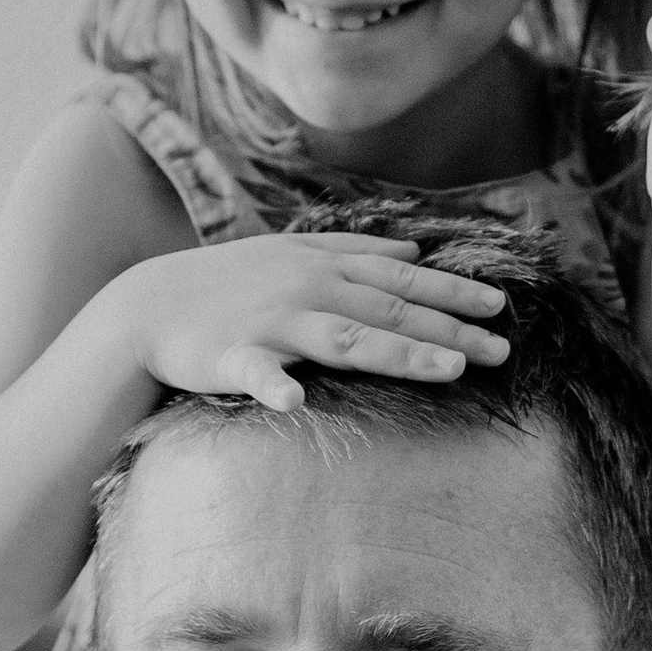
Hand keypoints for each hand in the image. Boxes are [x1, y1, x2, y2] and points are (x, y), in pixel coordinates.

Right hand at [117, 234, 508, 411]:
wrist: (148, 306)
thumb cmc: (229, 282)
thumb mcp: (294, 251)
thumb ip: (357, 250)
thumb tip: (415, 248)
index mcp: (325, 266)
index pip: (401, 278)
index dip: (452, 290)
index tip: (499, 306)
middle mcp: (308, 289)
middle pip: (390, 309)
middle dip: (450, 328)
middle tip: (502, 350)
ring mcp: (273, 322)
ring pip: (346, 338)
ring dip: (399, 351)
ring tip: (448, 370)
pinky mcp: (234, 356)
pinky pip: (258, 374)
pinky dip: (276, 387)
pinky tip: (296, 402)